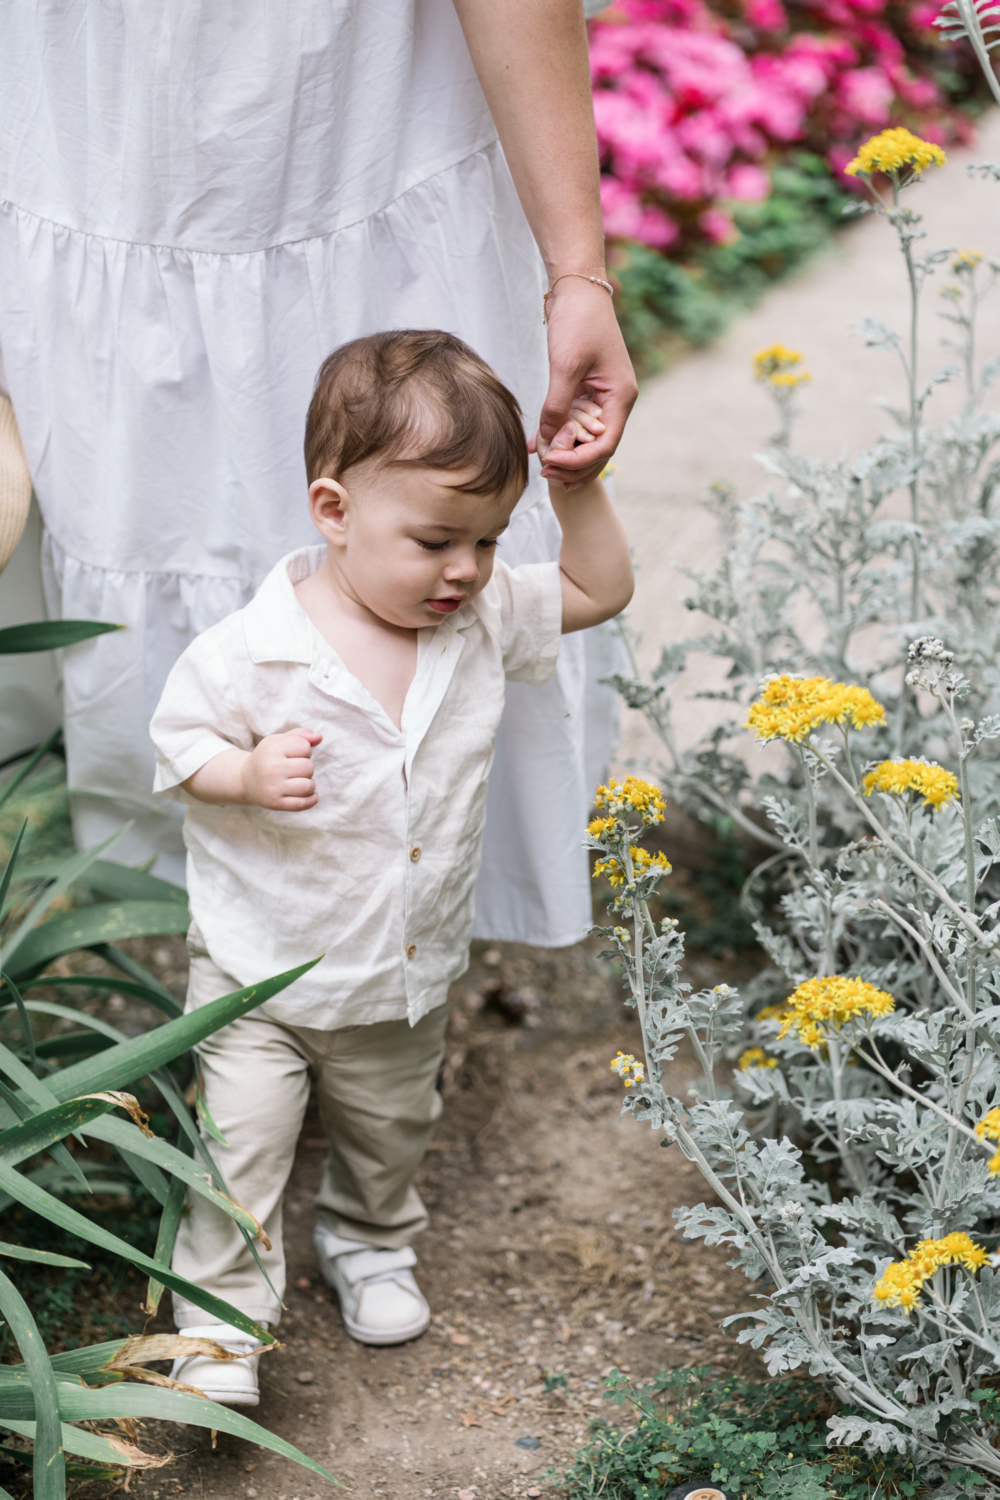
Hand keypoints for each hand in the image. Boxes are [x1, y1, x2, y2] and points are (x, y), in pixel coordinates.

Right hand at [240, 728, 320, 810]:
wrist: (246, 781)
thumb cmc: (268, 758)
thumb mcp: (279, 741)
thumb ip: (301, 735)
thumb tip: (319, 738)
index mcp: (271, 748)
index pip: (304, 746)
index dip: (303, 750)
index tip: (293, 755)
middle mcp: (271, 768)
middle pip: (308, 767)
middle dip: (306, 768)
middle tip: (294, 770)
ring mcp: (273, 787)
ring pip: (308, 786)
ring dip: (309, 784)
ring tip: (299, 782)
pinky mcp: (275, 803)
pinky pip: (303, 804)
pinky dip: (311, 799)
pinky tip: (309, 794)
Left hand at [531, 276, 637, 488]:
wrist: (577, 287)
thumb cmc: (578, 320)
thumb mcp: (565, 365)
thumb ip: (557, 405)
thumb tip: (548, 442)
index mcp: (621, 397)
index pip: (605, 445)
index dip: (578, 462)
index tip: (550, 464)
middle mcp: (615, 402)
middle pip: (598, 449)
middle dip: (573, 466)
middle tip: (544, 474)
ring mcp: (601, 397)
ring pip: (585, 439)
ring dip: (565, 454)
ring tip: (541, 466)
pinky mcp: (585, 390)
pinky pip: (573, 421)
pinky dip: (557, 434)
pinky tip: (535, 445)